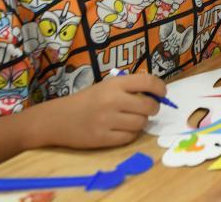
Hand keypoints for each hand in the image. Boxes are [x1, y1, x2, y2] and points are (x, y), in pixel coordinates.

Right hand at [41, 73, 164, 148]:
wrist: (58, 118)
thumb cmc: (87, 100)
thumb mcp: (107, 86)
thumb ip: (130, 88)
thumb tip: (156, 94)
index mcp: (115, 84)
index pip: (149, 82)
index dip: (160, 88)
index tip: (162, 93)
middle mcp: (112, 100)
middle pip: (149, 106)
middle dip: (153, 108)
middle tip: (148, 108)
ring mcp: (107, 120)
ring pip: (141, 123)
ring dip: (141, 121)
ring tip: (132, 119)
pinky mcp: (103, 138)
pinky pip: (129, 137)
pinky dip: (131, 134)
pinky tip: (123, 129)